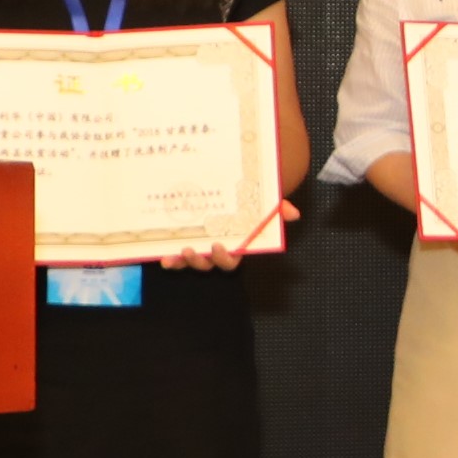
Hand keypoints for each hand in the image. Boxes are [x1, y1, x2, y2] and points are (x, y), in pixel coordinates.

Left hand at [161, 200, 298, 271]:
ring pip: (190, 263)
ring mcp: (197, 248)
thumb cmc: (244, 204)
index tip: (219, 246)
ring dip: (183, 261)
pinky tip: (163, 256)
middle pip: (208, 264)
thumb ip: (276, 209)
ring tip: (178, 251)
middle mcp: (214, 250)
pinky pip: (174, 257)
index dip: (225, 257)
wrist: (222, 193)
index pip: (232, 259)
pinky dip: (169, 260)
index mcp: (233, 245)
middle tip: (192, 250)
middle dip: (200, 261)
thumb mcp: (260, 205)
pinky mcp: (180, 244)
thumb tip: (294, 214)